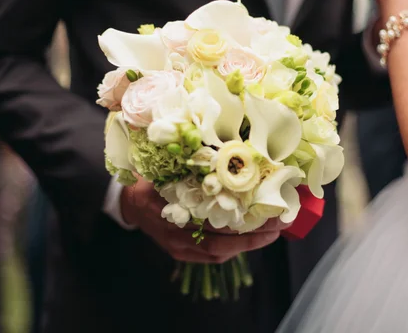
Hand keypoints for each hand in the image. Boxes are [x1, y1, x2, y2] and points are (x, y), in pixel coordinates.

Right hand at [120, 177, 289, 263]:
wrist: (128, 200)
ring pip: (218, 252)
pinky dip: (234, 248)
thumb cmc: (154, 178)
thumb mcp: (171, 165)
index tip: (267, 208)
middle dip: (253, 235)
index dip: (243, 216)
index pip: (212, 216)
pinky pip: (210, 256)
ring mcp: (176, 246)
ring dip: (248, 244)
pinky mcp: (180, 253)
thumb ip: (196, 163)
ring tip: (272, 233)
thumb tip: (235, 149)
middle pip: (220, 240)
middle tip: (279, 224)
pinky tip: (251, 240)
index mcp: (169, 204)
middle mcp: (173, 232)